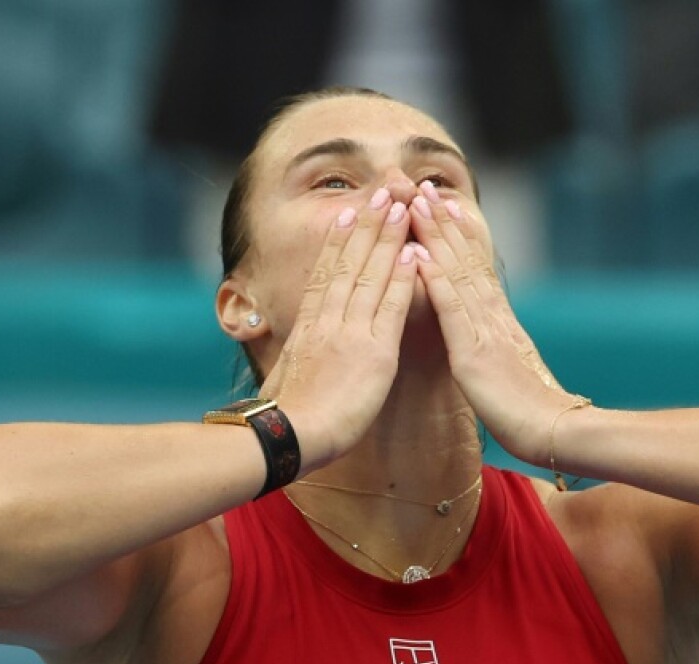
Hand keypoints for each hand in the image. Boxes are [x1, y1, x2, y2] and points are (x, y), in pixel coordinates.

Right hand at [259, 188, 416, 467]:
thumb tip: (291, 359)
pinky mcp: (374, 351)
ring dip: (388, 239)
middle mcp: (329, 321)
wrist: (290, 436)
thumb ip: (295, 360)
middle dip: (367, 225)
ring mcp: (351, 332)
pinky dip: (402, 278)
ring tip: (401, 206)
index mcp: (309, 327)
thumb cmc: (285, 420)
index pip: (326, 272)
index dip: (340, 240)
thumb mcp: (284, 378)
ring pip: (371, 275)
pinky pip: (391, 307)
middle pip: (349, 263)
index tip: (349, 212)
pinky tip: (414, 254)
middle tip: (382, 191)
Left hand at [409, 181, 579, 465]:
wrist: (553, 434)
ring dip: (436, 237)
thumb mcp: (509, 374)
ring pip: (457, 273)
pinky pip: (452, 309)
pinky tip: (417, 254)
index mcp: (498, 325)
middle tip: (426, 187)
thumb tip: (493, 345)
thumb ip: (498, 352)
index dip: (459, 237)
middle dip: (444, 223)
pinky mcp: (475, 352)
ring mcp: (485, 331)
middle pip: (466, 261)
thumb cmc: (531, 416)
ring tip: (419, 203)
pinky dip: (434, 278)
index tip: (444, 207)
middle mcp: (493, 318)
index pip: (475, 271)